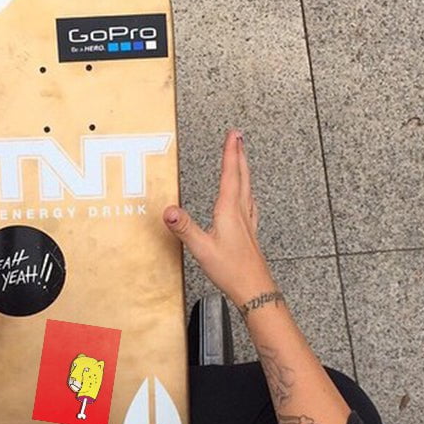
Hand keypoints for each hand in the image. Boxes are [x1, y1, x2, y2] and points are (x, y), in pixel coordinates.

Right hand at [163, 129, 271, 307]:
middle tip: (238, 136)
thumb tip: (169, 210)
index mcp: (229, 211)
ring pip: (247, 187)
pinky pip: (249, 203)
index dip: (230, 153)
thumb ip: (185, 228)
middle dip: (239, 154)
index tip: (232, 135)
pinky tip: (247, 196)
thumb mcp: (202, 249)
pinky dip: (247, 191)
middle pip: (242, 176)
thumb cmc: (232, 271)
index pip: (230, 175)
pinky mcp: (249, 232)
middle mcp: (241, 212)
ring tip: (242, 158)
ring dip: (244, 169)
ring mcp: (248, 222)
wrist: (255, 289)